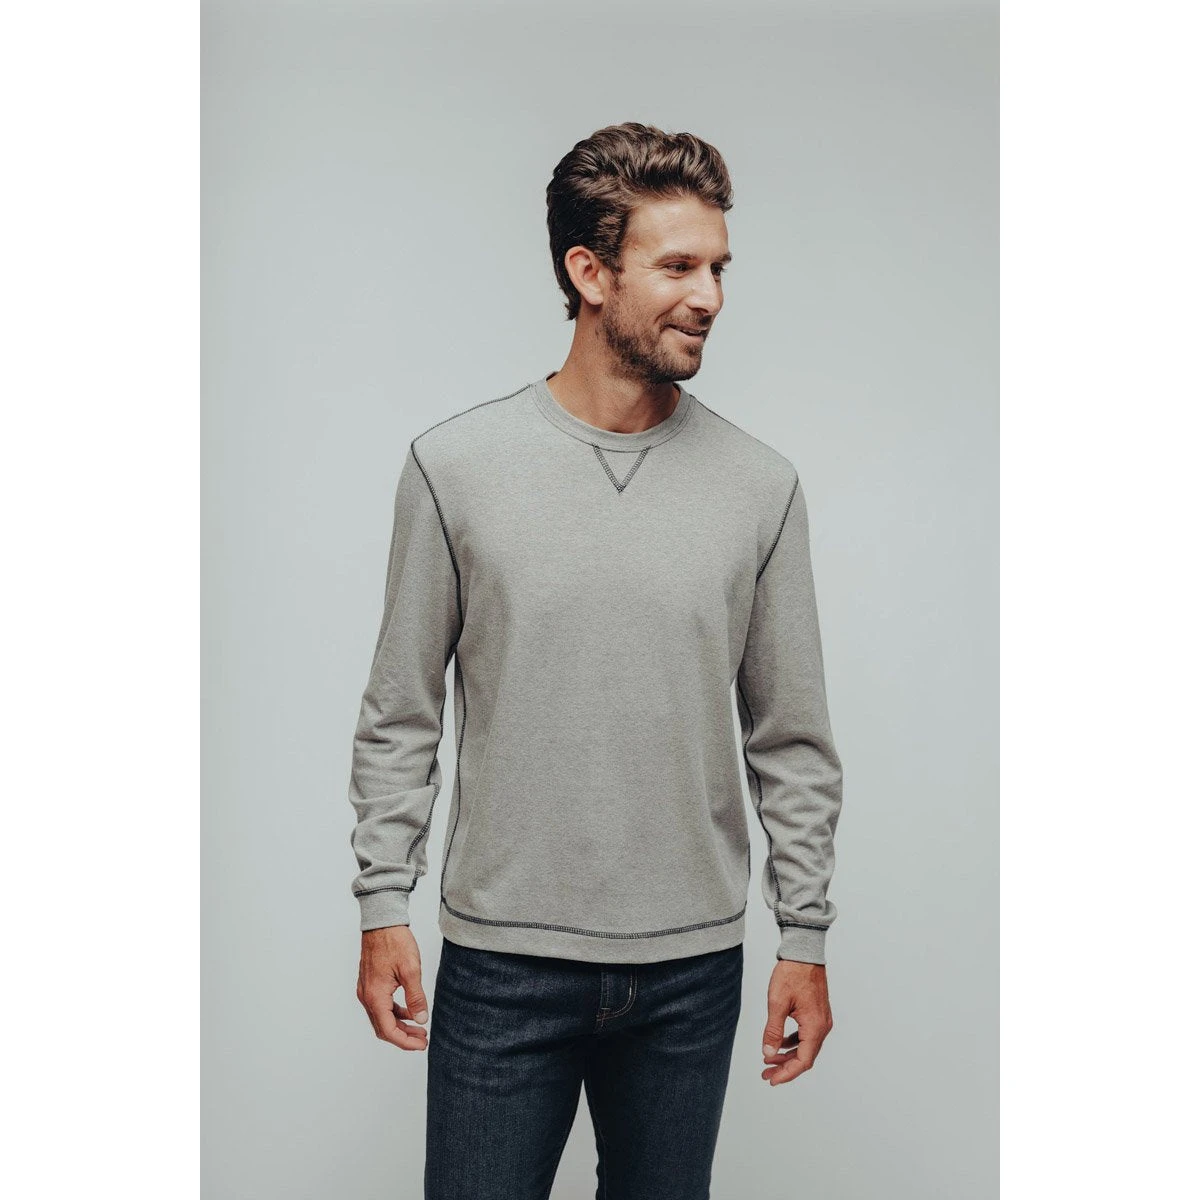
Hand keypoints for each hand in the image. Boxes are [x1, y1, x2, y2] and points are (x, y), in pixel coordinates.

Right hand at [356, 925, 429, 1050]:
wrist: (382, 922)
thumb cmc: (394, 942)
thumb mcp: (411, 970)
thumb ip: (416, 997)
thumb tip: (421, 1019)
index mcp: (375, 996)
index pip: (388, 1031)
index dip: (405, 1042)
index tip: (421, 1044)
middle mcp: (366, 996)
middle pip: (383, 1028)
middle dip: (403, 1037)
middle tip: (423, 1040)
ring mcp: (366, 990)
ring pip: (382, 1018)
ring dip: (400, 1025)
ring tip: (419, 1028)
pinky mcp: (370, 984)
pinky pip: (381, 1006)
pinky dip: (395, 1013)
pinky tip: (410, 1011)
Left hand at [760, 960, 832, 1085]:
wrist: (804, 952)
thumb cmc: (792, 974)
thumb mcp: (777, 1003)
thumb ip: (773, 1031)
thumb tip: (768, 1053)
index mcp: (815, 1026)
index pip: (803, 1061)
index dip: (787, 1074)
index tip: (772, 1080)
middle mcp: (822, 1026)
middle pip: (806, 1057)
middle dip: (785, 1067)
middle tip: (766, 1074)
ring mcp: (822, 1020)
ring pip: (806, 1047)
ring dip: (788, 1056)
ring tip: (769, 1060)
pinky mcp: (818, 1013)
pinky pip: (806, 1035)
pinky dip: (793, 1043)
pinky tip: (780, 1044)